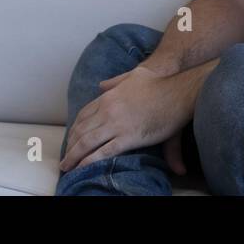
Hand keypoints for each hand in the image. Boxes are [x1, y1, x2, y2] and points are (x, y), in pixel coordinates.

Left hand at [59, 64, 192, 173]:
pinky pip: (103, 152)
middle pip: (81, 130)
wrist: (178, 90)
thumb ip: (116, 80)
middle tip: (65, 157)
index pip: (84, 115)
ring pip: (87, 143)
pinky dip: (89, 162)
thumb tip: (102, 84)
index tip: (71, 139)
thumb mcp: (135, 75)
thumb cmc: (160, 81)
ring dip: (74, 156)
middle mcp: (108, 111)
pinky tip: (82, 168)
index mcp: (109, 97)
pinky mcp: (129, 137)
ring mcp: (117, 124)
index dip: (75, 129)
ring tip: (67, 167)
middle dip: (70, 145)